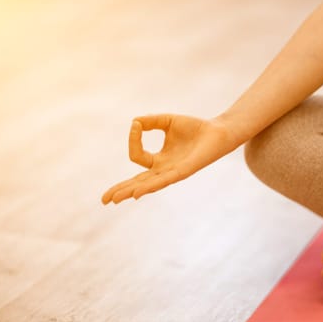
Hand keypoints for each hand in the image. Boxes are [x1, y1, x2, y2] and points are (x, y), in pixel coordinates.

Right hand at [102, 114, 238, 203]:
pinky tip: (138, 192)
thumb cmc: (195, 128)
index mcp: (160, 160)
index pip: (137, 156)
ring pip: (148, 185)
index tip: (137, 125)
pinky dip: (150, 186)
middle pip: (137, 183)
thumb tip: (134, 123)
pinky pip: (164, 180)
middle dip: (120, 190)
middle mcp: (165, 170)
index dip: (133, 139)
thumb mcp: (167, 121)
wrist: (218, 132)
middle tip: (104, 200)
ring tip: (116, 199)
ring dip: (131, 191)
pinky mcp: (184, 172)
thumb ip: (150, 122)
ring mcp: (174, 173)